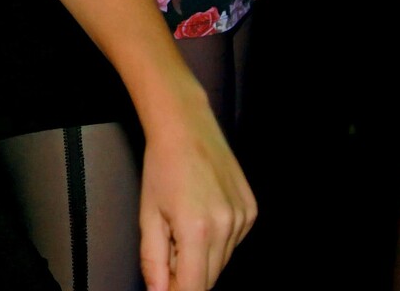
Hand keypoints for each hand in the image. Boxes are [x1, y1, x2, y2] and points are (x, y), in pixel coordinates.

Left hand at [138, 85, 255, 290]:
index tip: (166, 287)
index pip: (194, 287)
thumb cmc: (161, 166)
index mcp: (197, 230)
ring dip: (202, 258)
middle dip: (187, 276)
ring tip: (182, 226)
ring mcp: (243, 218)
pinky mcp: (251, 210)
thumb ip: (153, 260)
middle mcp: (226, 226)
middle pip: (210, 279)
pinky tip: (201, 215)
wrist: (186, 126)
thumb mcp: (148, 215)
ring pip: (222, 262)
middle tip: (169, 254)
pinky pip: (234, 242)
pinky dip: (217, 240)